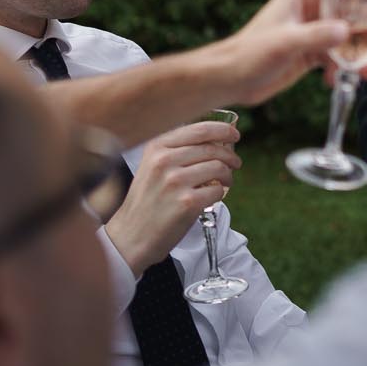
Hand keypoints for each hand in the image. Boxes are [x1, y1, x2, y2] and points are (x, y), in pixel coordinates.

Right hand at [103, 120, 241, 274]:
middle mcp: (164, 161)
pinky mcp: (187, 202)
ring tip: (225, 182)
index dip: (223, 130)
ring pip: (219, 167)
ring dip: (228, 175)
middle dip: (230, 155)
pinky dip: (220, 193)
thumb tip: (215, 138)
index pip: (200, 130)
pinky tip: (212, 197)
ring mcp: (176, 181)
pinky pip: (218, 190)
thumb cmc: (146, 202)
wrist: (131, 235)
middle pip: (212, 148)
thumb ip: (177, 150)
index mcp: (157, 147)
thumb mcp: (152, 166)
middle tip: (235, 162)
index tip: (233, 134)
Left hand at [212, 0, 357, 102]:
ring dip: (361, 51)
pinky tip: (342, 80)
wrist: (230, 79)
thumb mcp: (286, 42)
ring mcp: (311, 31)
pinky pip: (335, 56)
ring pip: (346, 36)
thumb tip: (347, 32)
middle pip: (350, 9)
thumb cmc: (249, 53)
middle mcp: (309, 10)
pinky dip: (342, 68)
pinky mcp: (309, 52)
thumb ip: (317, 36)